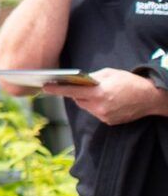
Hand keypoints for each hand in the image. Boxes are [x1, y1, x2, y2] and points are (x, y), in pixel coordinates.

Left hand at [46, 68, 167, 125]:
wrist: (150, 97)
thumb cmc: (129, 82)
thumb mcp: (109, 73)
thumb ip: (91, 78)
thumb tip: (77, 80)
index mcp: (99, 93)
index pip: (72, 92)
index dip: (58, 89)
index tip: (45, 86)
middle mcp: (100, 107)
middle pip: (78, 100)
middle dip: (77, 93)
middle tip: (80, 86)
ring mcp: (104, 116)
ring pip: (86, 107)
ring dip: (87, 100)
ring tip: (99, 92)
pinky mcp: (109, 122)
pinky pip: (96, 113)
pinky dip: (97, 106)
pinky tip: (107, 100)